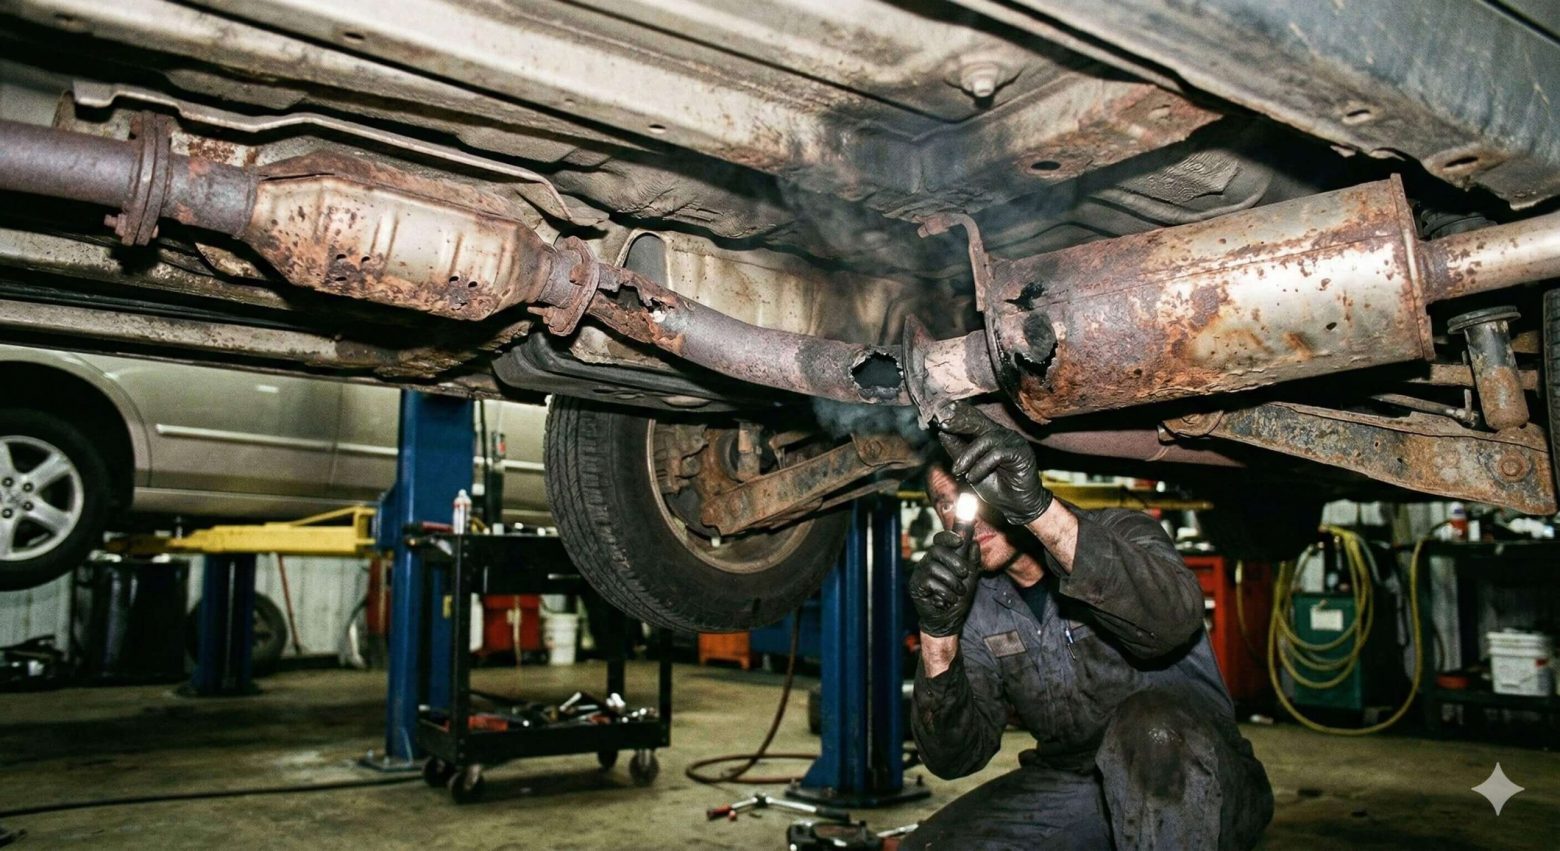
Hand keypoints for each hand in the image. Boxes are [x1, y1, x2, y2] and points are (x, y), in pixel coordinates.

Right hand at [910, 531, 981, 636]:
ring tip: (958, 592)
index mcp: (939, 558)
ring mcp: (919, 574)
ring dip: (951, 580)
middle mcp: (927, 562)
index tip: (960, 541)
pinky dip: (944, 591)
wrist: (948, 621)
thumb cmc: (957, 598)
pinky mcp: (916, 587)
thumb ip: (972, 562)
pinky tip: (949, 600)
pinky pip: (929, 582)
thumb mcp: (970, 579)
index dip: (948, 537)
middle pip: (936, 550)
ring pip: (933, 567)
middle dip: (953, 560)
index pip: (939, 540)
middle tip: (964, 573)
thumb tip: (973, 543)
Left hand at [937, 403, 1051, 525]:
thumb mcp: (969, 469)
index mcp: (990, 433)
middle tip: (942, 424)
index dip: (955, 416)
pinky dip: (981, 466)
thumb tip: (942, 433)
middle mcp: (1002, 433)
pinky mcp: (1022, 452)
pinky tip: (972, 477)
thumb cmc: (995, 487)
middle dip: (958, 421)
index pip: (971, 419)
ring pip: (986, 439)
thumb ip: (958, 451)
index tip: (936, 416)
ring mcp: (1013, 441)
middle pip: (978, 421)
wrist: (1015, 506)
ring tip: (957, 471)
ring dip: (968, 456)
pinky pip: (997, 454)